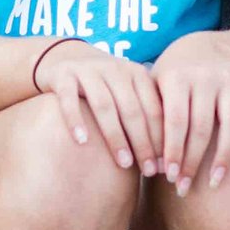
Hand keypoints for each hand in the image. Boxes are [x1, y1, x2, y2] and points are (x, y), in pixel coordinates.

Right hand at [34, 40, 164, 176]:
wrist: (66, 58)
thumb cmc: (105, 88)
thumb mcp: (128, 94)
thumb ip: (144, 115)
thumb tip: (166, 160)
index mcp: (137, 74)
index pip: (153, 108)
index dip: (160, 138)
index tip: (164, 165)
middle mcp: (115, 68)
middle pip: (132, 109)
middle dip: (143, 142)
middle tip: (148, 171)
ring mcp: (88, 70)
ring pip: (104, 105)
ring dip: (116, 136)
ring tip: (123, 163)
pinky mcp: (63, 75)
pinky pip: (69, 99)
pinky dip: (76, 120)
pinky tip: (82, 141)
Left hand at [149, 33, 229, 194]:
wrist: (199, 49)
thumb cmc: (169, 82)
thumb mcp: (153, 90)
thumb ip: (150, 120)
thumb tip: (151, 165)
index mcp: (177, 78)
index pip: (175, 121)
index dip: (172, 151)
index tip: (168, 177)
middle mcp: (206, 76)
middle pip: (202, 127)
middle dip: (193, 161)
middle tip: (184, 188)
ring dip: (224, 157)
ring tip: (215, 182)